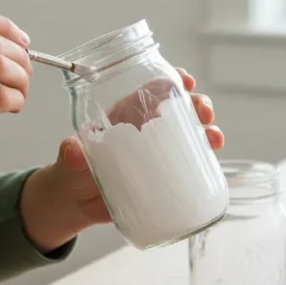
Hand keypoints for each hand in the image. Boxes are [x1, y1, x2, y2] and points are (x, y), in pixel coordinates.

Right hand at [0, 7, 32, 204]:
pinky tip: (13, 108)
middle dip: (19, 55)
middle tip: (24, 74)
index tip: (21, 42)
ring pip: (0, 66)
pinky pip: (1, 97)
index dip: (4, 26)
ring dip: (21, 78)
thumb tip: (4, 43)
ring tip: (19, 93)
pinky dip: (17, 99)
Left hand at [19, 69, 223, 251]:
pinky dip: (205, 158)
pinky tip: (213, 158)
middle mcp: (146, 129)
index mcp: (126, 114)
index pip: (152, 89)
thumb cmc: (73, 171)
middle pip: (179, 108)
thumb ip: (71, 153)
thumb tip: (74, 151)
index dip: (171, 81)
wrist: (78, 204)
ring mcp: (158, 152)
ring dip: (207, 130)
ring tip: (214, 139)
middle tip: (204, 112)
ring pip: (190, 134)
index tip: (184, 81)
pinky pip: (189, 163)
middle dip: (196, 104)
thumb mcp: (71, 158)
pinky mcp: (165, 175)